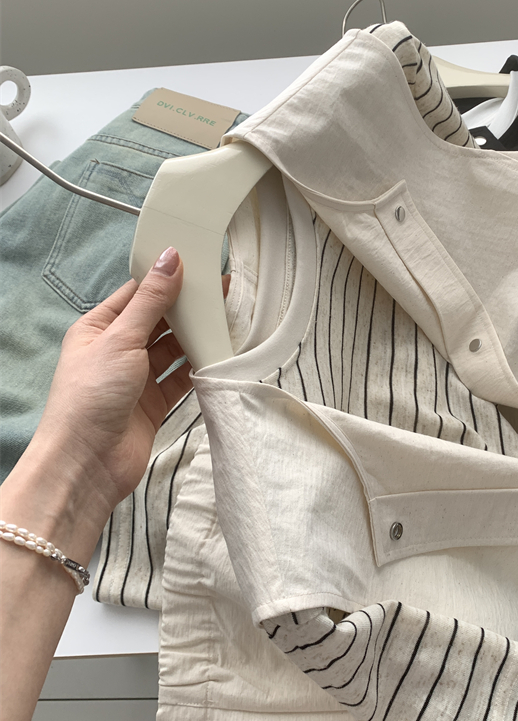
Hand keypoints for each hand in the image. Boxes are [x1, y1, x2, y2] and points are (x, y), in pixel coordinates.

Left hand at [6, 247, 193, 555]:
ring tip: (226, 320)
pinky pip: (180, 378)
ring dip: (195, 338)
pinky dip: (197, 368)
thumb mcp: (121, 339)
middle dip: (187, 309)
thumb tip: (170, 257)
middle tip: (222, 291)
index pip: (137, 294)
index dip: (166, 279)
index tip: (198, 265)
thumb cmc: (91, 396)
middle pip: (158, 321)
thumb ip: (151, 300)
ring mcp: (136, 378)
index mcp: (98, 328)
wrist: (88, 463)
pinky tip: (216, 355)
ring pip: (172, 349)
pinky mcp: (153, 403)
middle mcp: (116, 350)